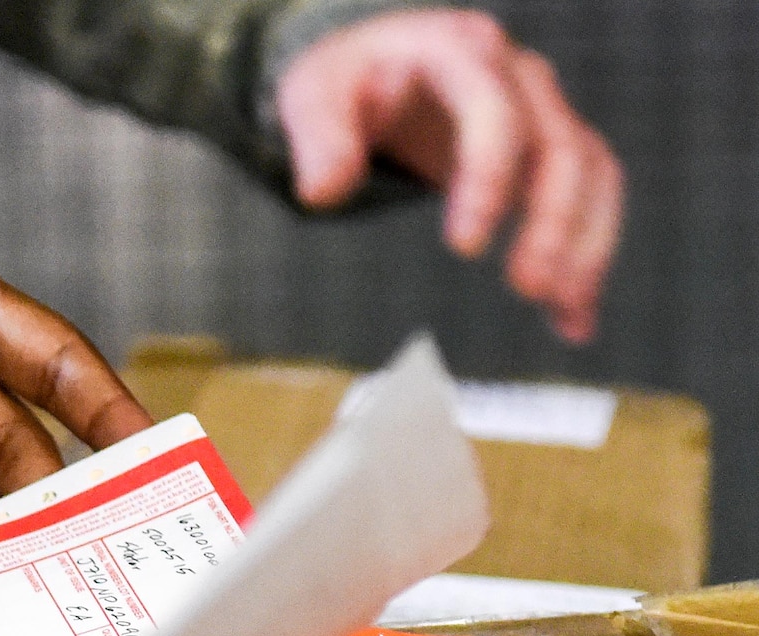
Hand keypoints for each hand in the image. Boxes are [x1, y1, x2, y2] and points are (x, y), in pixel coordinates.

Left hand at [276, 9, 623, 343]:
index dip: (489, 178)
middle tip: (526, 287)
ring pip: (590, 171)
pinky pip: (587, 195)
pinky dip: (586, 254)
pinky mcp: (545, 149)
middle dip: (552, 221)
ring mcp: (539, 111)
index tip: (465, 246)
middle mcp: (514, 75)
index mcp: (457, 51)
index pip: (494, 111)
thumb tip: (326, 190)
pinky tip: (572, 316)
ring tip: (564, 310)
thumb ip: (319, 138)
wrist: (374, 68)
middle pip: (560, 145)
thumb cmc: (346, 81)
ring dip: (585, 243)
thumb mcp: (313, 94)